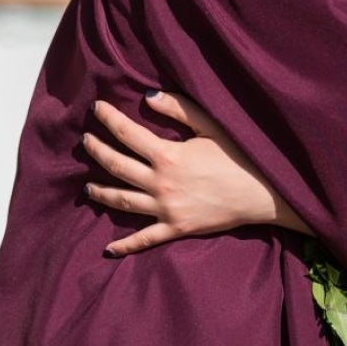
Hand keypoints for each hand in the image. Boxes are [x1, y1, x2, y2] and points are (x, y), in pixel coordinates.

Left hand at [82, 91, 308, 256]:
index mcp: (168, 155)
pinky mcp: (175, 228)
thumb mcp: (210, 126)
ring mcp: (166, 209)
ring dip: (101, 192)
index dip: (109, 119)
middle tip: (85, 141)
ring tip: (87, 187)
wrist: (261, 193)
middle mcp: (160, 183)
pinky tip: (108, 249)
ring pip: (122, 201)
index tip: (96, 110)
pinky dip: (125, 245)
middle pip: (116, 166)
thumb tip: (147, 97)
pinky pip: (144, 239)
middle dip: (97, 151)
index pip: (127, 134)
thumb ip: (178, 109)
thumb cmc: (238, 155)